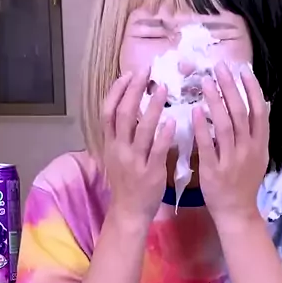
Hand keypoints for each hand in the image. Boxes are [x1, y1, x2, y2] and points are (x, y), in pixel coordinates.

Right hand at [102, 70, 175, 224]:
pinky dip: (164, 134)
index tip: (129, 74)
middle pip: (123, 113)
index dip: (117, 90)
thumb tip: (132, 107)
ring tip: (163, 88)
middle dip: (134, 89)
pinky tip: (173, 121)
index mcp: (110, 144)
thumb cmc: (126, 182)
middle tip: (147, 71)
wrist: (128, 212)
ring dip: (152, 106)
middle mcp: (119, 149)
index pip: (108, 111)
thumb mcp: (117, 156)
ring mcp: (134, 161)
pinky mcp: (150, 173)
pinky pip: (157, 150)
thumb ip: (123, 135)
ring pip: (141, 129)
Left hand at [192, 62, 269, 226]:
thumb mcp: (259, 157)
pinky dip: (202, 127)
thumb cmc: (244, 183)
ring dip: (215, 101)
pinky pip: (207, 145)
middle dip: (230, 87)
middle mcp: (248, 149)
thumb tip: (262, 104)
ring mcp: (231, 160)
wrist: (237, 213)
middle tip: (219, 67)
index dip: (252, 89)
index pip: (259, 111)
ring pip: (225, 125)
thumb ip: (257, 133)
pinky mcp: (213, 170)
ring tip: (205, 82)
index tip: (243, 70)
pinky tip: (195, 111)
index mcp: (260, 145)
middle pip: (240, 112)